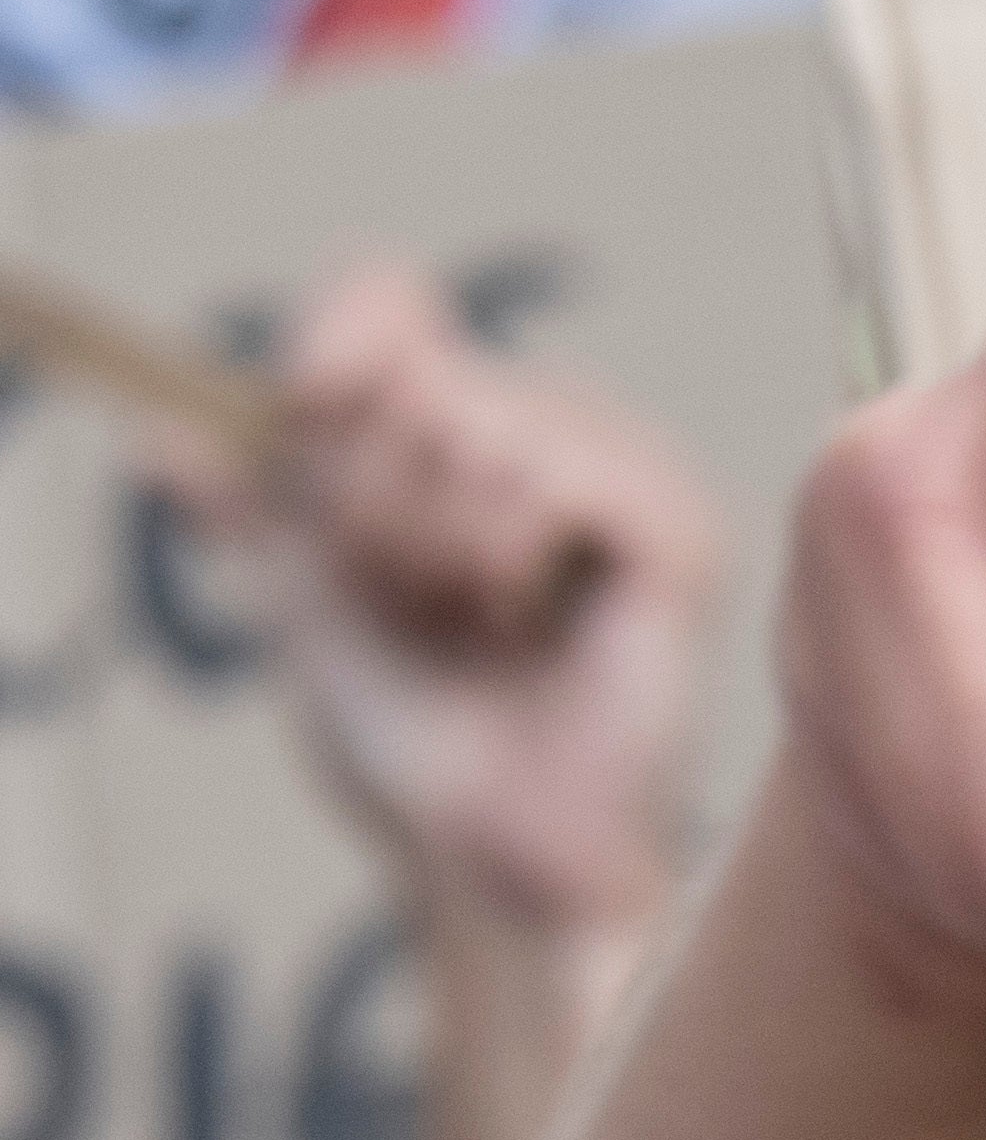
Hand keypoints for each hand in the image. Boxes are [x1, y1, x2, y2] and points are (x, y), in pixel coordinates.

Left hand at [231, 271, 722, 938]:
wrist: (483, 846)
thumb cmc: (413, 731)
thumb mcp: (300, 590)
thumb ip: (247, 503)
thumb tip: (154, 434)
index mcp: (475, 417)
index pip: (386, 293)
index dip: (326, 346)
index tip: (300, 421)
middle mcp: (561, 425)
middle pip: (416, 366)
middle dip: (370, 493)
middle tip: (413, 593)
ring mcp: (632, 474)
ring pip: (480, 419)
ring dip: (433, 541)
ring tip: (473, 620)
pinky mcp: (678, 534)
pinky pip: (555, 480)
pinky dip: (504, 559)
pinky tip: (524, 622)